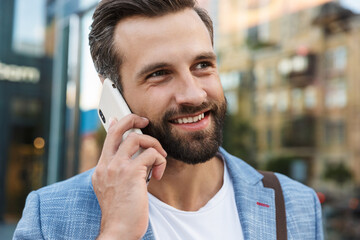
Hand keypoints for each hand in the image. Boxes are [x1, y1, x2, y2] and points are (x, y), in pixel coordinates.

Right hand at [93, 114, 166, 239]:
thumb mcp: (113, 190)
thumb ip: (118, 173)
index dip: (117, 125)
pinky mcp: (131, 173)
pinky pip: (151, 154)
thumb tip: (132, 159)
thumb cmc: (120, 214)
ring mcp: (117, 168)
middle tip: (145, 121)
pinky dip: (160, 160)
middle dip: (132, 119)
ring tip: (159, 157)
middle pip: (117, 129)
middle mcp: (106, 165)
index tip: (123, 120)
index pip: (108, 139)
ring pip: (137, 138)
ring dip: (154, 144)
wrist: (118, 231)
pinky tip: (159, 173)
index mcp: (101, 169)